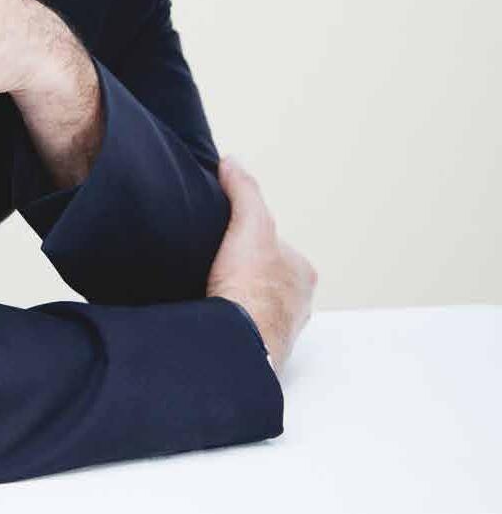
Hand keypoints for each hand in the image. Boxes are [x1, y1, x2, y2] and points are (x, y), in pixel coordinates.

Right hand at [206, 155, 317, 372]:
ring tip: (211, 290)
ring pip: (256, 305)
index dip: (250, 236)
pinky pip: (242, 328)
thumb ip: (243, 190)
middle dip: (247, 272)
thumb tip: (232, 162)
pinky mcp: (258, 351)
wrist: (236, 342)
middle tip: (219, 266)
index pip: (276, 245)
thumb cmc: (252, 289)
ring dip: (238, 300)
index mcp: (303, 273)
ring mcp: (279, 330)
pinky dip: (228, 321)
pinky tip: (212, 314)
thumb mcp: (250, 222)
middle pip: (268, 277)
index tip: (229, 237)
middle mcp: (298, 304)